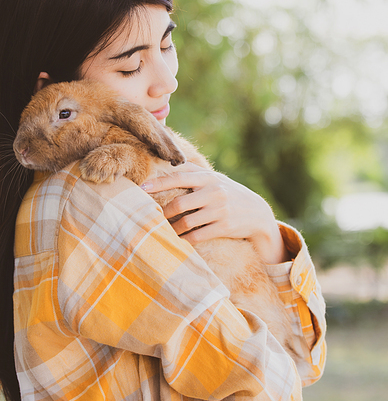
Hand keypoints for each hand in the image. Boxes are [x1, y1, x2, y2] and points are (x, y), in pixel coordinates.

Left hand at [141, 163, 289, 264]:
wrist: (258, 213)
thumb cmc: (229, 193)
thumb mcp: (215, 179)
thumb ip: (193, 171)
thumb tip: (166, 159)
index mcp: (209, 178)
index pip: (179, 176)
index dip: (159, 182)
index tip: (142, 187)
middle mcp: (214, 192)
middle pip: (180, 202)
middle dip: (163, 211)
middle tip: (149, 216)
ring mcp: (220, 210)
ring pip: (186, 222)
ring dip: (171, 228)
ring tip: (160, 230)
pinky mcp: (224, 227)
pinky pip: (197, 236)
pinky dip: (184, 239)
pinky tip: (176, 241)